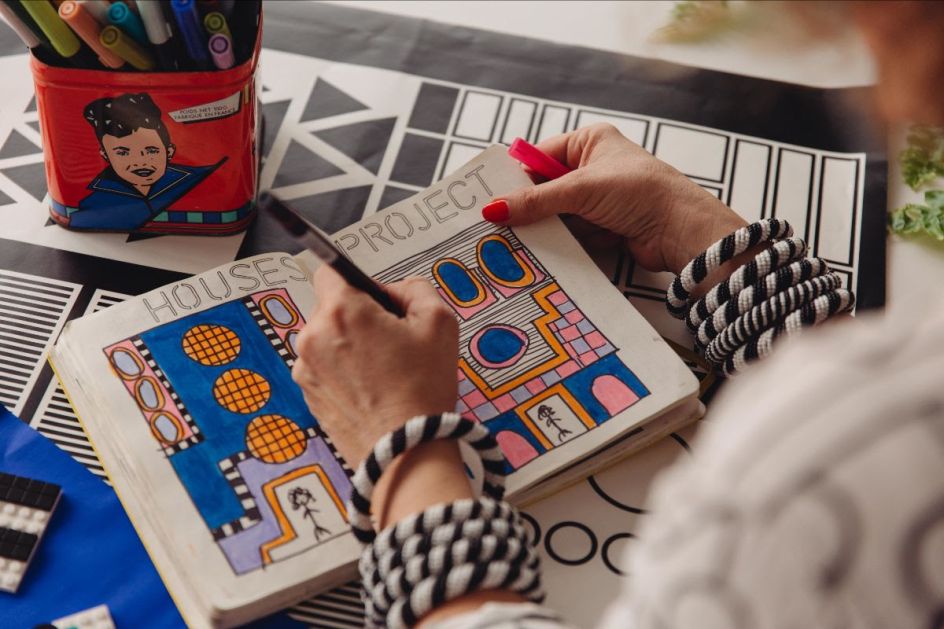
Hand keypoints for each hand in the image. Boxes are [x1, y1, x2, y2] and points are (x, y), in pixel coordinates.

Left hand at [292, 266, 458, 466]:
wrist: (406, 452)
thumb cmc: (423, 390)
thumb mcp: (440, 323)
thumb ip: (416, 289)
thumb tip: (395, 290)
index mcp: (342, 311)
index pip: (330, 270)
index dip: (355, 279)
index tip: (372, 297)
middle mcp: (313, 337)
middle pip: (330, 307)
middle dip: (357, 315)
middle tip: (391, 340)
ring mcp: (306, 369)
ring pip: (326, 338)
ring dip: (348, 344)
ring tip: (383, 369)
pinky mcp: (308, 395)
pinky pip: (324, 367)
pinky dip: (343, 371)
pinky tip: (371, 388)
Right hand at [487, 123, 746, 273]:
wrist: (680, 230)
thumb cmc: (639, 192)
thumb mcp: (580, 190)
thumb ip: (535, 201)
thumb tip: (493, 209)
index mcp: (590, 141)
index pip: (540, 157)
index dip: (517, 178)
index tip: (491, 197)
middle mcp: (594, 166)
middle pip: (546, 188)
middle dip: (532, 207)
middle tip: (500, 223)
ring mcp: (600, 198)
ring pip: (558, 214)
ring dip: (550, 228)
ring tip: (526, 240)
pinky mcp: (605, 226)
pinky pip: (572, 233)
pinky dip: (566, 241)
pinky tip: (555, 249)